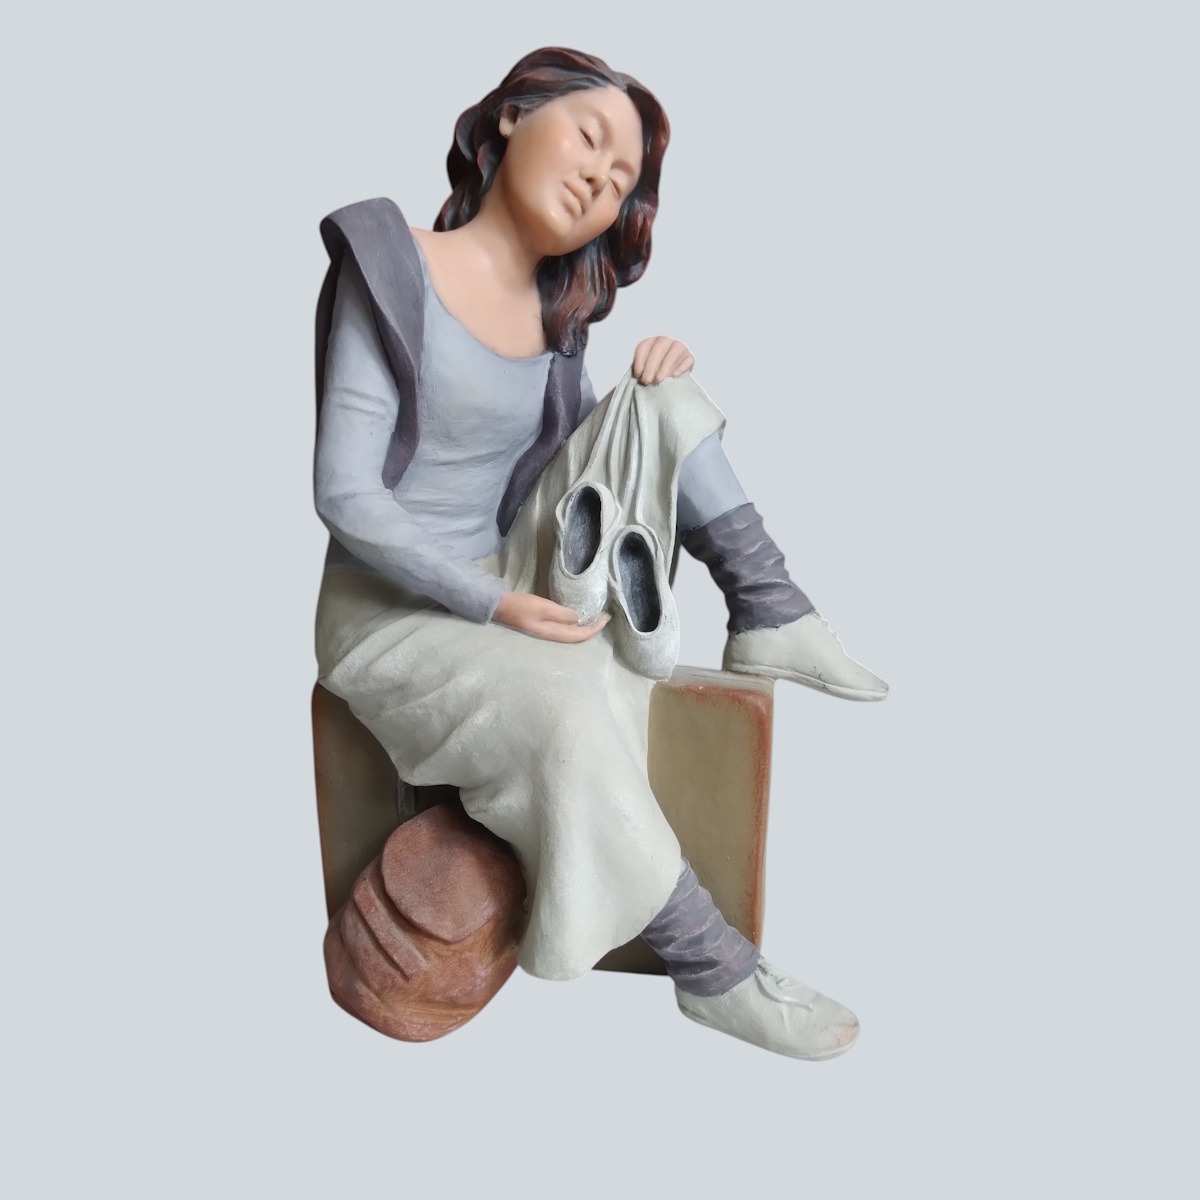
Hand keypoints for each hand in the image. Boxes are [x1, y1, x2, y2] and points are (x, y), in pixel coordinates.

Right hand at [493, 591, 610, 642]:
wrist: (500, 607)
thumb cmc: (521, 606)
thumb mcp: (542, 607)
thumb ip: (561, 614)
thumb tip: (577, 619)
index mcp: (552, 634)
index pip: (579, 635)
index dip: (594, 628)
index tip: (606, 618)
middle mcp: (551, 637)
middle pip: (576, 637)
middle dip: (592, 629)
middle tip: (603, 618)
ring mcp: (546, 633)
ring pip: (570, 634)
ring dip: (583, 627)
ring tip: (594, 618)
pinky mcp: (542, 627)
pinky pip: (563, 629)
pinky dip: (573, 624)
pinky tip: (575, 618)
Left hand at [632, 335, 694, 384]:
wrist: (668, 380)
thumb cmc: (652, 375)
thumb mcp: (643, 371)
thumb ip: (641, 371)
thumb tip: (639, 377)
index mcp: (651, 342)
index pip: (644, 346)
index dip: (640, 361)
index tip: (638, 375)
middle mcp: (665, 341)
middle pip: (659, 347)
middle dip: (651, 365)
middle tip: (647, 381)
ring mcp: (679, 347)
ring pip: (675, 351)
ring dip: (665, 366)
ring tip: (658, 380)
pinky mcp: (690, 357)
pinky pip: (688, 360)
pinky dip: (681, 367)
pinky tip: (674, 376)